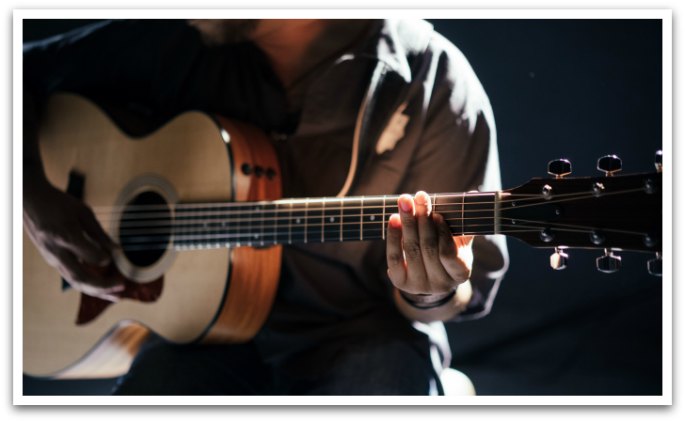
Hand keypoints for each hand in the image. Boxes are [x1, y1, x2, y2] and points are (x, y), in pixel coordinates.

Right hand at [23, 180, 123, 300]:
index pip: (89, 256)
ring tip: (117, 296)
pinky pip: (71, 277)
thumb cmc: (59, 203)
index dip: (105, 259)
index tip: (116, 256)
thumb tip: (117, 251)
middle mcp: (57, 251)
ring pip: (75, 281)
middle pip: (80, 277)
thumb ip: (99, 234)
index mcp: (66, 236)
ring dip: (97, 291)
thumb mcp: (83, 212)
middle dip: (103, 286)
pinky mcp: (52, 260)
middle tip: (123, 286)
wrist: (30, 201)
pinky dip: (89, 284)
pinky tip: (103, 288)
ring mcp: (52, 258)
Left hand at [386, 191, 473, 305]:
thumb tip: (474, 194)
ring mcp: (419, 285)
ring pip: (411, 250)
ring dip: (407, 223)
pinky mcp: (401, 282)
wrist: (430, 276)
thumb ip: (464, 222)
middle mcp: (440, 284)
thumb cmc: (448, 251)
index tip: (437, 214)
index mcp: (460, 273)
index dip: (442, 234)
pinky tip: (394, 219)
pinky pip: (394, 257)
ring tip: (405, 202)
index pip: (449, 254)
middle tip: (420, 197)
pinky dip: (393, 236)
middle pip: (428, 248)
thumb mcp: (460, 241)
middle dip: (423, 220)